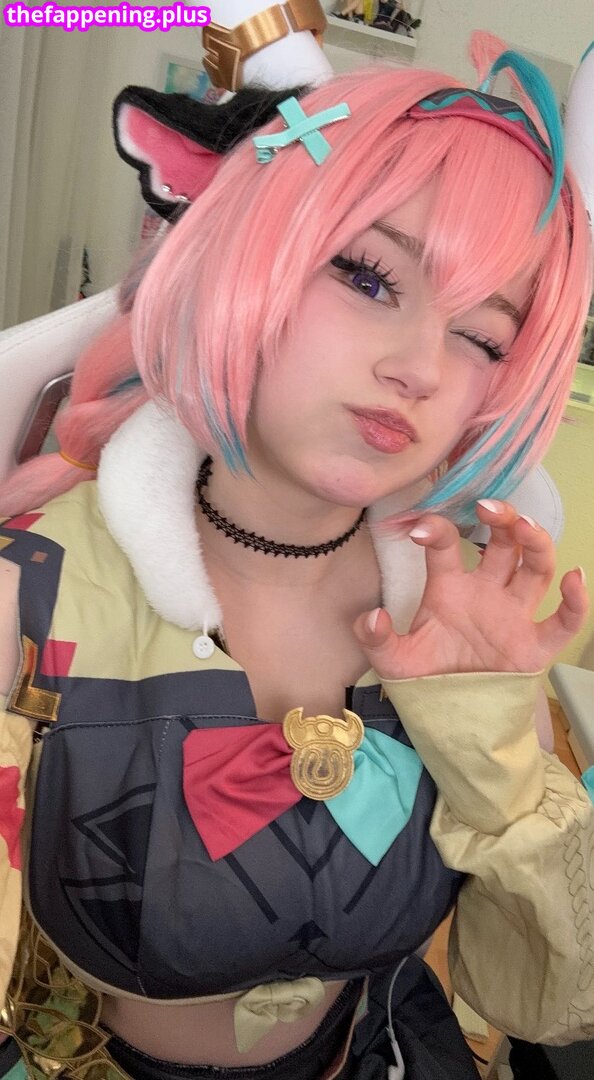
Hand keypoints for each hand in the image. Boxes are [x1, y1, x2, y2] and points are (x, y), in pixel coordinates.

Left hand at [354, 500, 587, 679]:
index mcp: (449, 588)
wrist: (449, 716)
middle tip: (487, 506)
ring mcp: (513, 616)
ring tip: (524, 527)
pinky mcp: (534, 646)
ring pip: (535, 568)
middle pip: (503, 544)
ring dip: (535, 543)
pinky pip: (562, 621)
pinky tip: (574, 578)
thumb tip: (373, 618)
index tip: (420, 528)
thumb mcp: (392, 660)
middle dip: (501, 519)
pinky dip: (576, 601)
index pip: (446, 547)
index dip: (437, 531)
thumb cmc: (425, 678)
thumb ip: (376, 639)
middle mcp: (485, 593)